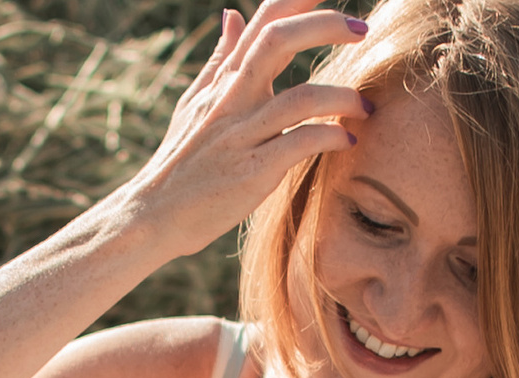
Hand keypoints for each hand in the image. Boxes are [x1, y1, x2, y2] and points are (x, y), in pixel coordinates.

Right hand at [119, 0, 372, 257]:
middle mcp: (232, 99)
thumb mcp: (195, 103)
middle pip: (278, 40)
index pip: (263, 22)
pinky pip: (300, 143)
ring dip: (342, 98)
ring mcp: (242, 134)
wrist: (153, 215)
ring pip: (300, 98)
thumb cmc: (180, 162)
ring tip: (365, 108)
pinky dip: (330, 138)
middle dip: (324, 26)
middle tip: (361, 30)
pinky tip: (346, 142)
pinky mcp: (252, 170)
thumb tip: (232, 14)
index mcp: (224, 81)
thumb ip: (220, 60)